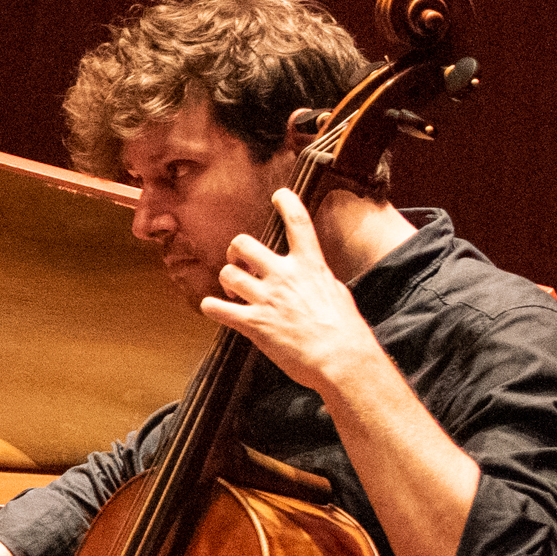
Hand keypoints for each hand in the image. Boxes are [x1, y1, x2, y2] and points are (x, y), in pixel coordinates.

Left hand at [204, 190, 378, 397]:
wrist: (342, 360)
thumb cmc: (346, 330)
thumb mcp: (337, 292)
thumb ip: (317, 277)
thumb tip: (310, 273)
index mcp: (310, 265)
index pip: (298, 223)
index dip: (287, 203)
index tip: (279, 195)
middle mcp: (284, 276)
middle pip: (243, 243)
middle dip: (235, 251)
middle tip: (237, 263)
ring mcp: (266, 298)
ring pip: (227, 273)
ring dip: (225, 282)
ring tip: (231, 292)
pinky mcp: (253, 322)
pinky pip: (215, 307)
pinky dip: (210, 307)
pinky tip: (215, 308)